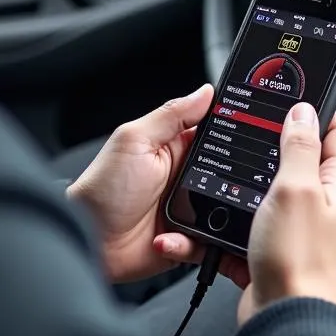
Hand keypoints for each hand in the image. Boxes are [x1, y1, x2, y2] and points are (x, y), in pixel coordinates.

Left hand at [67, 83, 214, 283]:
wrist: (89, 241)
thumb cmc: (103, 189)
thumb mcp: (135, 141)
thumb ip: (172, 114)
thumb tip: (205, 92)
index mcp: (174, 149)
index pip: (213, 134)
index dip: (231, 133)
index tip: (246, 136)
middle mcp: (185, 179)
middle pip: (227, 175)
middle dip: (229, 182)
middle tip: (209, 187)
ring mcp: (188, 210)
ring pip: (224, 211)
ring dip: (212, 217)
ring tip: (184, 217)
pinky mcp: (187, 239)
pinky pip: (209, 243)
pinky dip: (193, 243)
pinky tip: (166, 238)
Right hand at [158, 104, 335, 322]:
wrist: (285, 320)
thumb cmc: (299, 260)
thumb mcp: (296, 188)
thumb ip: (299, 145)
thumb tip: (303, 110)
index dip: (317, 108)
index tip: (293, 93)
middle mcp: (325, 202)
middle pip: (303, 156)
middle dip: (278, 140)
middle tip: (255, 125)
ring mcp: (302, 225)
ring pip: (275, 186)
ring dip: (254, 177)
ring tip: (236, 165)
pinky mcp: (279, 245)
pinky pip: (257, 218)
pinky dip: (239, 212)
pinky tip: (224, 208)